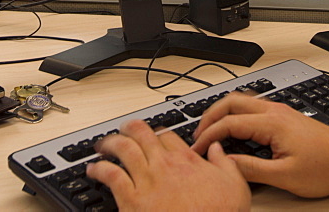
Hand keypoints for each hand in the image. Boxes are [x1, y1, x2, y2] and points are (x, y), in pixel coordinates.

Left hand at [87, 119, 250, 211]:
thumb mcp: (235, 185)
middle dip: (131, 128)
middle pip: (142, 134)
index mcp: (187, 160)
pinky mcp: (131, 200)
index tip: (156, 135)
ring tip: (103, 144)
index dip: (160, 133)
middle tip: (124, 128)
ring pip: (123, 150)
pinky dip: (99, 169)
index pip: (168, 136)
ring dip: (111, 143)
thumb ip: (226, 163)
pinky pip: (111, 176)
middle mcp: (164, 166)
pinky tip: (93, 169)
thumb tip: (218, 149)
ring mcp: (146, 181)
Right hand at [191, 92, 328, 197]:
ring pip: (242, 101)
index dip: (209, 136)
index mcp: (272, 123)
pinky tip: (236, 128)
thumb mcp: (285, 176)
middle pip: (231, 101)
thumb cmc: (326, 166)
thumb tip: (227, 164)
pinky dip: (237, 114)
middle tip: (199, 134)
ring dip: (223, 112)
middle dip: (210, 116)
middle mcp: (275, 111)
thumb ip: (252, 169)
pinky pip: (253, 107)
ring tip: (212, 130)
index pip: (229, 123)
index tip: (199, 149)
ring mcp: (281, 111)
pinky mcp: (286, 116)